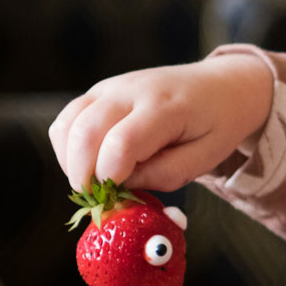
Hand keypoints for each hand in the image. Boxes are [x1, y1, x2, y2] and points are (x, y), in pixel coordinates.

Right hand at [50, 53, 273, 191]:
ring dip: (70, 163)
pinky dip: (66, 148)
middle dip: (83, 175)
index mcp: (164, 107)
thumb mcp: (205, 157)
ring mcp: (110, 87)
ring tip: (95, 183)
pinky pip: (66, 120)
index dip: (110, 178)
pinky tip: (88, 165)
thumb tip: (122, 188)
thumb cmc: (216, 124)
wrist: (219, 85)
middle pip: (85, 132)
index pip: (121, 143)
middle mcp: (130, 90)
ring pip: (67, 125)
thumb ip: (165, 175)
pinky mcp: (98, 91)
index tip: (116, 199)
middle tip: (99, 199)